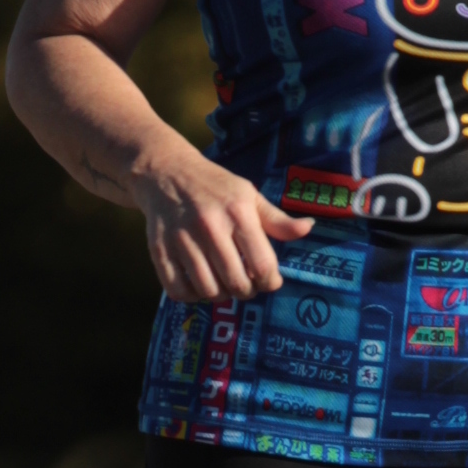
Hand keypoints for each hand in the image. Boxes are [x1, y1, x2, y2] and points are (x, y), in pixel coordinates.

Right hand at [138, 152, 310, 302]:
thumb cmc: (214, 186)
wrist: (166, 172)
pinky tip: (198, 284)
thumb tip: (308, 228)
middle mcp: (210, 227)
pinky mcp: (159, 250)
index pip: (263, 266)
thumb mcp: (248, 195)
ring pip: (209, 291)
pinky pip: (178, 291)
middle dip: (246, 291)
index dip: (270, 282)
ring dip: (220, 295)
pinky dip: (191, 296)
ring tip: (222, 283)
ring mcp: (182, 240)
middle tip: (245, 283)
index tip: (267, 279)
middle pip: (237, 284)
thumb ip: (277, 219)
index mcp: (238, 213)